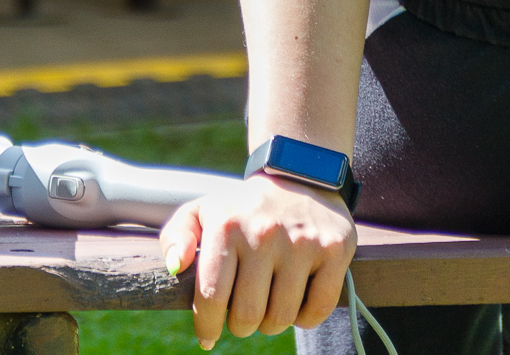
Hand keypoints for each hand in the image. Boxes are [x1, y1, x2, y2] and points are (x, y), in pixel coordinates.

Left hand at [161, 175, 354, 344]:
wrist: (300, 174)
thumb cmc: (244, 207)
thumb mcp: (203, 211)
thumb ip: (176, 236)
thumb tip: (174, 266)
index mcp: (227, 224)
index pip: (211, 297)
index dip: (207, 326)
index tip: (207, 335)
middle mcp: (264, 232)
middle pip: (247, 316)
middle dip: (241, 325)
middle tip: (243, 312)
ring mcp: (302, 241)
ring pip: (281, 318)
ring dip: (271, 323)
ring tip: (268, 301)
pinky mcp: (334, 250)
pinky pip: (316, 311)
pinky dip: (304, 318)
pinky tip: (295, 299)